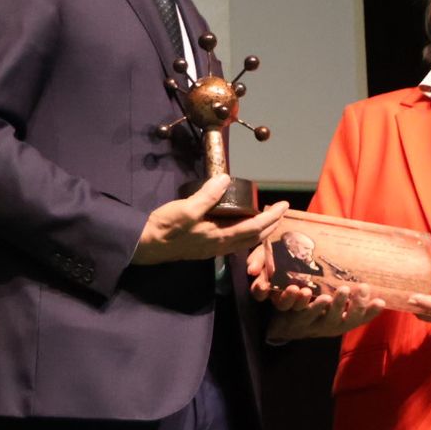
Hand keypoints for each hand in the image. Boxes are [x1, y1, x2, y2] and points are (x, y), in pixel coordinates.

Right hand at [132, 174, 288, 265]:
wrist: (147, 246)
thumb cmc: (166, 227)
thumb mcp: (186, 208)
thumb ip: (207, 196)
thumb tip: (226, 180)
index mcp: (220, 236)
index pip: (255, 227)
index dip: (271, 217)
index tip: (284, 205)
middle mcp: (221, 246)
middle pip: (254, 237)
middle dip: (270, 225)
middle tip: (280, 211)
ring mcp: (213, 249)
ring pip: (244, 241)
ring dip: (259, 230)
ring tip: (265, 217)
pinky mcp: (205, 248)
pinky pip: (234, 242)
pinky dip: (245, 233)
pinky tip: (241, 225)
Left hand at [264, 282, 384, 341]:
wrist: (282, 327)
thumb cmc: (315, 313)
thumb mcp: (334, 309)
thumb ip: (350, 300)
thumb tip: (373, 283)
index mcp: (337, 324)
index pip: (356, 320)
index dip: (368, 313)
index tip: (380, 301)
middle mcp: (323, 327)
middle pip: (337, 322)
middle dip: (345, 307)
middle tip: (350, 289)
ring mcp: (305, 324)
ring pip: (314, 318)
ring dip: (321, 307)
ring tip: (328, 297)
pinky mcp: (287, 318)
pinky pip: (291, 310)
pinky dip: (296, 301)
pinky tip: (300, 290)